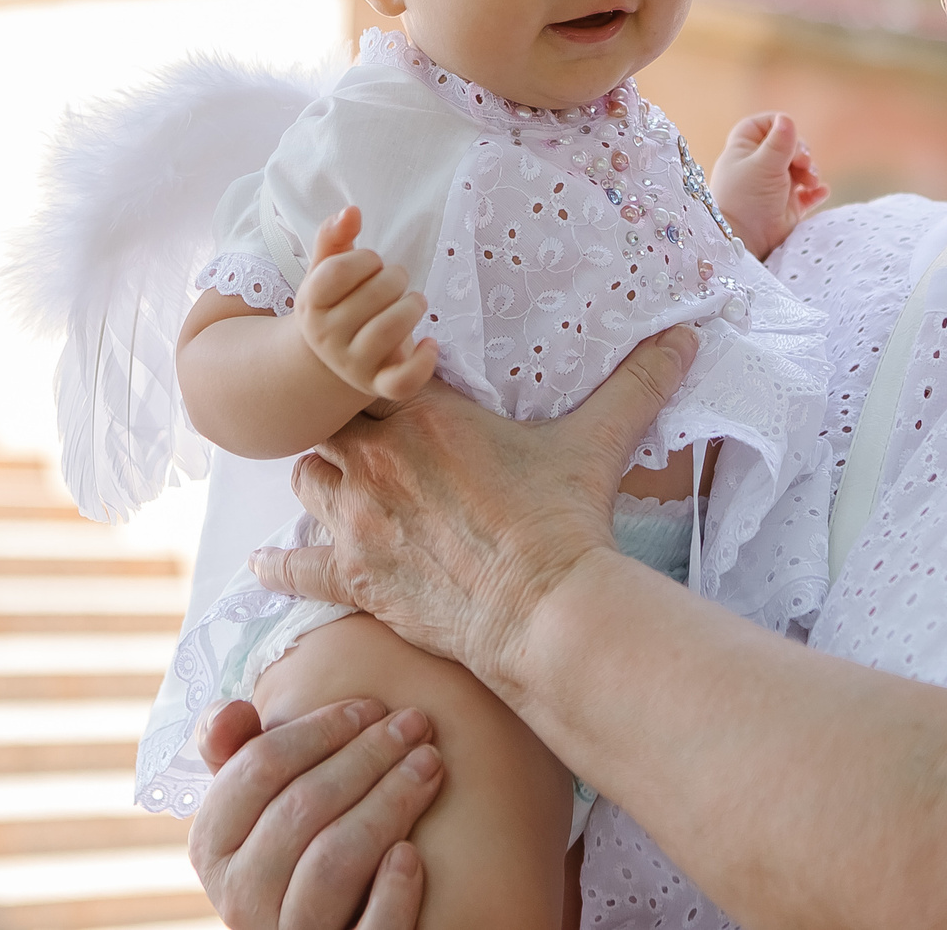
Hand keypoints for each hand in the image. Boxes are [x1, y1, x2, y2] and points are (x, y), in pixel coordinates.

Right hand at [188, 696, 441, 929]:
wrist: (332, 923)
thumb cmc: (300, 843)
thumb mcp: (260, 801)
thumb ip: (241, 752)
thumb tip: (231, 712)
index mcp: (213, 846)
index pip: (257, 769)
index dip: (318, 729)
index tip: (371, 705)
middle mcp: (238, 899)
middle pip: (300, 809)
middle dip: (366, 756)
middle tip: (416, 724)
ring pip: (332, 865)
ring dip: (388, 804)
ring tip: (430, 766)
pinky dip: (392, 892)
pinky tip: (414, 853)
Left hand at [252, 325, 699, 692]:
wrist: (544, 610)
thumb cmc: (564, 521)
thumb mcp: (596, 442)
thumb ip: (635, 382)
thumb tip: (686, 336)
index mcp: (424, 410)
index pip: (371, 368)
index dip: (372, 369)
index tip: (379, 372)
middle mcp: (378, 457)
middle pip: (328, 418)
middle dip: (340, 420)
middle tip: (359, 429)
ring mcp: (358, 519)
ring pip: (306, 479)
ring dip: (319, 478)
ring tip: (335, 483)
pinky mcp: (353, 578)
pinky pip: (295, 568)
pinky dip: (278, 567)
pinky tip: (261, 567)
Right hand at [296, 206, 440, 402]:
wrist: (334, 357)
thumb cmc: (338, 302)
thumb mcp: (328, 269)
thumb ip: (334, 236)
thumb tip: (351, 211)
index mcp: (310, 304)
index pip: (338, 271)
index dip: (365, 259)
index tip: (373, 262)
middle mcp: (325, 337)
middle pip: (373, 296)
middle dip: (394, 278)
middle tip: (397, 281)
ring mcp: (351, 364)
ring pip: (389, 331)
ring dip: (413, 306)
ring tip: (416, 301)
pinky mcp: (378, 385)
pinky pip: (402, 381)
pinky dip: (423, 362)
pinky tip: (431, 342)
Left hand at [709, 112, 829, 258]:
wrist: (746, 242)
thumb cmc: (747, 199)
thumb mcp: (764, 165)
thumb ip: (779, 142)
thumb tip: (786, 119)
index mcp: (743, 152)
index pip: (758, 126)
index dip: (774, 125)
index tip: (788, 132)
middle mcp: (758, 168)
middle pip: (786, 146)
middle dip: (800, 151)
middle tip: (803, 162)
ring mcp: (773, 188)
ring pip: (799, 169)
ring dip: (810, 171)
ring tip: (809, 180)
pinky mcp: (787, 208)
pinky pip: (807, 195)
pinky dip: (816, 191)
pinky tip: (820, 191)